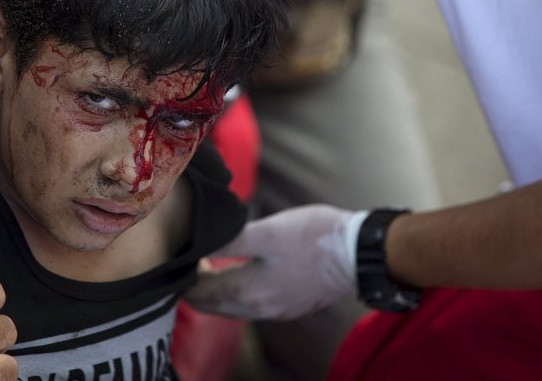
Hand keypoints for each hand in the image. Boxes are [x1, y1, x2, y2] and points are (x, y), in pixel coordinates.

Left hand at [185, 205, 362, 319]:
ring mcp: (277, 310)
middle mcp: (260, 309)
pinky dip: (237, 292)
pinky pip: (252, 305)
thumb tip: (198, 244)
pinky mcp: (291, 305)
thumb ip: (228, 241)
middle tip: (190, 261)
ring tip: (211, 264)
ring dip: (218, 290)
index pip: (201, 295)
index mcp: (248, 292)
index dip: (185, 277)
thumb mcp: (264, 231)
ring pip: (233, 307)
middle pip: (214, 305)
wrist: (360, 253)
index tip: (181, 256)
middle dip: (197, 287)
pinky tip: (241, 271)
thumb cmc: (312, 238)